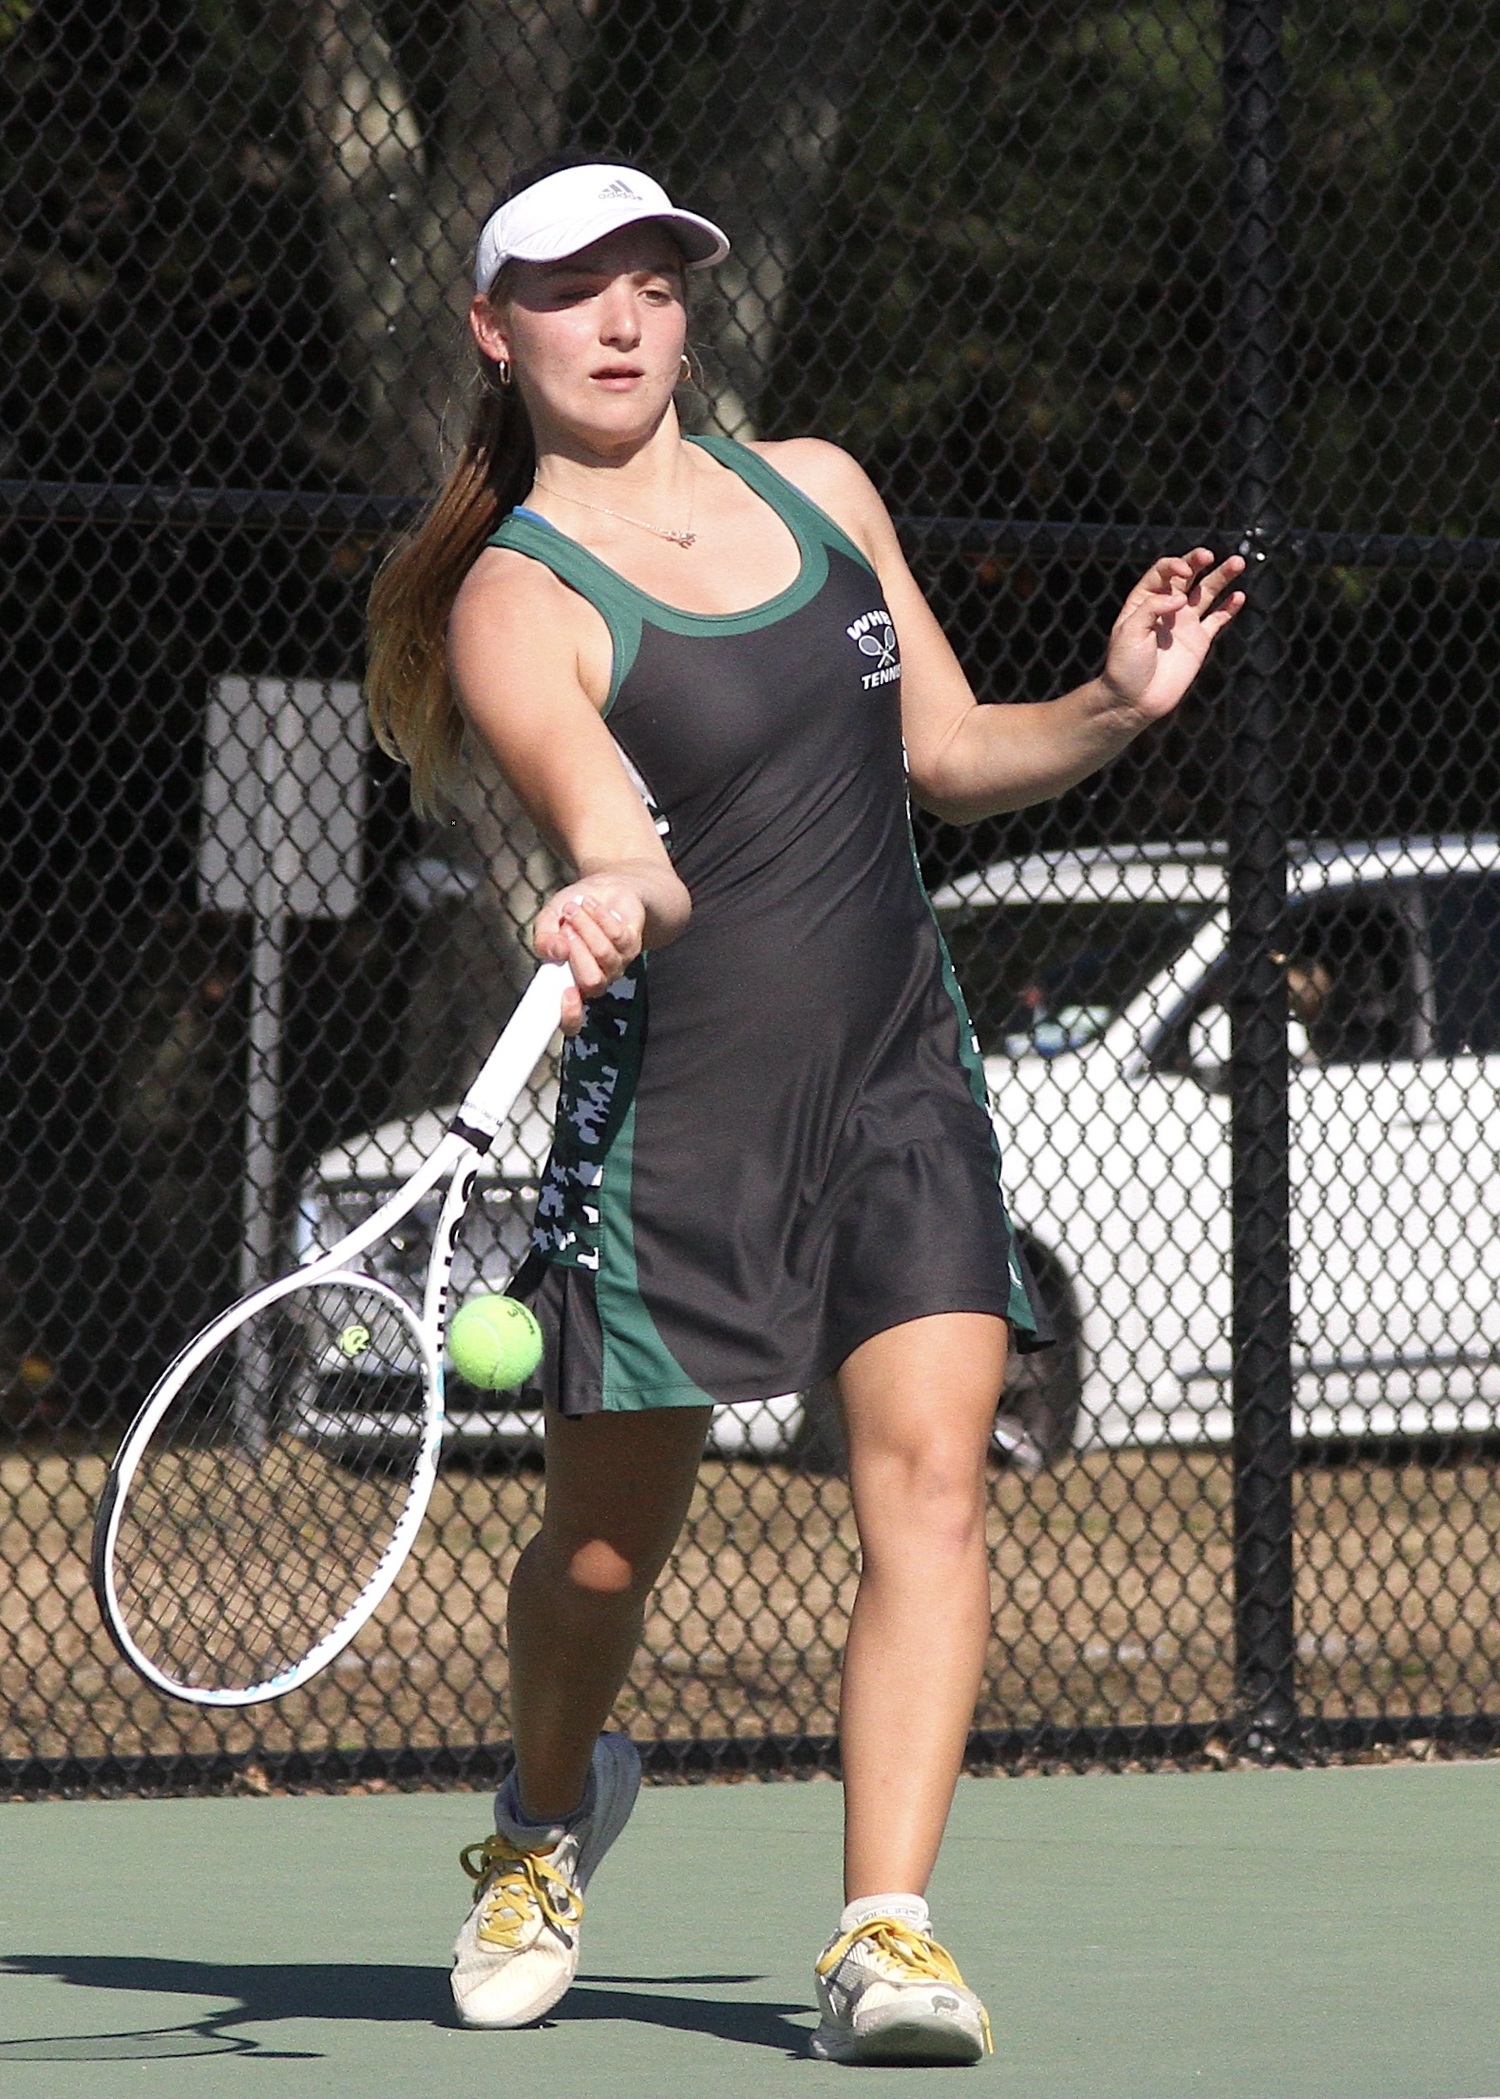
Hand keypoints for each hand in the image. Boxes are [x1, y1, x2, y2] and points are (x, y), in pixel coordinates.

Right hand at [533, 878, 645, 1034]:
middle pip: (591, 982)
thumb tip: (553, 951)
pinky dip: (599, 916)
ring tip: (575, 909)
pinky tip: (591, 905)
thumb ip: (543, 938)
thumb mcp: (549, 919)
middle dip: (575, 950)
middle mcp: (595, 980)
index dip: (569, 1015)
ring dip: (585, 926)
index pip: (570, 1019)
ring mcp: (617, 965)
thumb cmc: (573, 910)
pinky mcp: (632, 945)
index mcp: (569, 984)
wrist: (605, 889)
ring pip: (604, 955)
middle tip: (565, 927)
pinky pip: (617, 935)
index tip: (566, 995)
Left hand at [1099, 549, 1245, 724]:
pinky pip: (1218, 619)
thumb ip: (1152, 608)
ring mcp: (1184, 623)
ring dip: (1222, 577)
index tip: (1183, 572)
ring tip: (1238, 563)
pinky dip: (1229, 608)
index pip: (1163, 573)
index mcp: (1144, 601)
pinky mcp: (1199, 641)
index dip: (1174, 566)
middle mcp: (1167, 607)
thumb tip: (1179, 598)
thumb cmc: (1124, 666)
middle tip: (1209, 555)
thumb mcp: (1128, 632)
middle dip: (1198, 562)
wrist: (1134, 700)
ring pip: (1207, 593)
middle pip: (1187, 576)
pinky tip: (1239, 596)